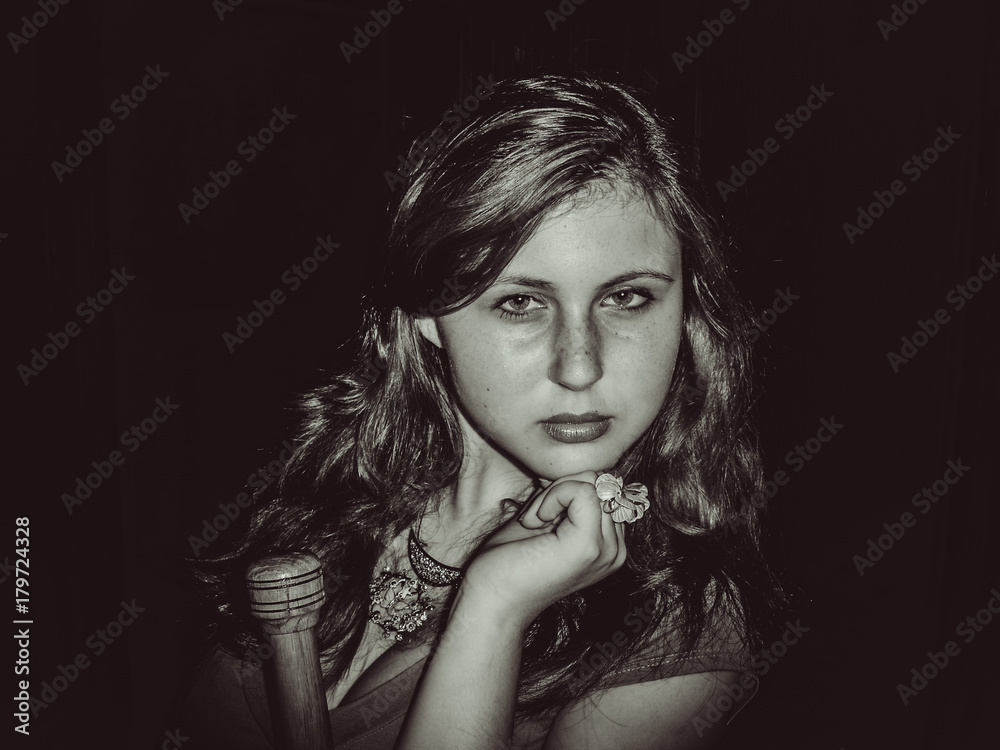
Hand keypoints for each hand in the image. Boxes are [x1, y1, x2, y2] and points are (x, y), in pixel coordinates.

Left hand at [460, 471, 626, 628]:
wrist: (491, 600)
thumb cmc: (510, 562)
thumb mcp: (546, 517)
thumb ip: (567, 495)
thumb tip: (576, 467)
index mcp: (609, 544)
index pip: (605, 486)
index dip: (568, 487)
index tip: (540, 513)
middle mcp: (615, 549)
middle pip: (601, 481)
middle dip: (561, 488)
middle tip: (534, 518)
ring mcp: (605, 550)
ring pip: (592, 482)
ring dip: (553, 494)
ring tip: (534, 523)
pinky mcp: (588, 546)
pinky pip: (582, 490)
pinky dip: (552, 496)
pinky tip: (534, 522)